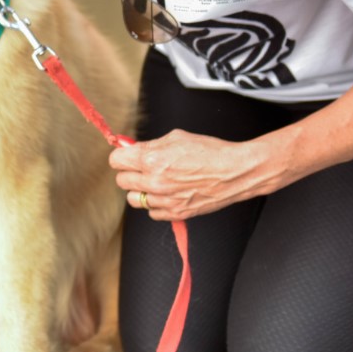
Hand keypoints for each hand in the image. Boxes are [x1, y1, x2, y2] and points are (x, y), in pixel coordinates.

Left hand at [109, 129, 277, 221]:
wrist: (236, 171)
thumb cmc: (210, 151)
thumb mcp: (176, 138)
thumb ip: (149, 145)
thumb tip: (130, 147)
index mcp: (152, 160)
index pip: (116, 161)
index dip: (122, 156)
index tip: (127, 155)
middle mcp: (155, 182)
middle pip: (121, 181)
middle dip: (130, 172)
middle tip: (142, 167)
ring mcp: (165, 200)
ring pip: (133, 199)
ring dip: (140, 190)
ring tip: (155, 181)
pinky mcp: (176, 213)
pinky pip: (152, 212)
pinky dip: (156, 204)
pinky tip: (167, 193)